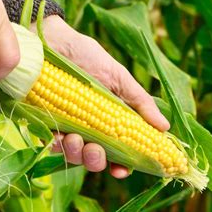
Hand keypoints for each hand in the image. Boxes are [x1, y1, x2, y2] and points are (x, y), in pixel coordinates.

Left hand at [33, 16, 169, 178]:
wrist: (51, 40)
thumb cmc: (86, 55)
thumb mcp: (118, 77)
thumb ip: (140, 102)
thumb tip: (165, 127)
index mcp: (110, 119)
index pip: (120, 150)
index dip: (122, 165)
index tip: (122, 170)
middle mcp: (89, 127)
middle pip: (97, 158)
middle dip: (97, 161)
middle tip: (96, 151)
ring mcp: (67, 126)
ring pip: (74, 156)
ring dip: (77, 154)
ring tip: (75, 138)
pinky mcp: (46, 123)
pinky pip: (52, 145)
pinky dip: (57, 145)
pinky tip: (59, 135)